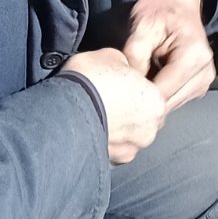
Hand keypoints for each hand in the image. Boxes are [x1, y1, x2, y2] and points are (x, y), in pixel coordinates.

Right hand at [62, 47, 164, 164]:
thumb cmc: (88, 81)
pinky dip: (104, 141)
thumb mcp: (110, 56)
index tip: (122, 83)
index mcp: (156, 103)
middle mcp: (148, 130)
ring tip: (97, 115)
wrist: (62, 109)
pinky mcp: (110, 162)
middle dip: (130, 111)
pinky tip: (90, 129)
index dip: (137, 87)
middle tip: (109, 99)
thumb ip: (125, 66)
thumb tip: (123, 68)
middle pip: (144, 119)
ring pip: (128, 137)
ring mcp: (129, 149)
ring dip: (117, 129)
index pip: (154, 95)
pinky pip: (112, 151)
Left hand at [123, 0, 213, 112]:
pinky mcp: (199, 86)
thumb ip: (134, 56)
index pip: (163, 91)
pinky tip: (149, 83)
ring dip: (153, 99)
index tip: (121, 95)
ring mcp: (204, 82)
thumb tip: (128, 86)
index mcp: (193, 56)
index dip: (140, 96)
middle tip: (124, 92)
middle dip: (146, 100)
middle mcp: (204, 72)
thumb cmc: (161, 10)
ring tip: (138, 85)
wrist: (179, 3)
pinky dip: (161, 96)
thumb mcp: (142, 25)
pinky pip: (176, 100)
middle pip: (169, 102)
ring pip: (172, 104)